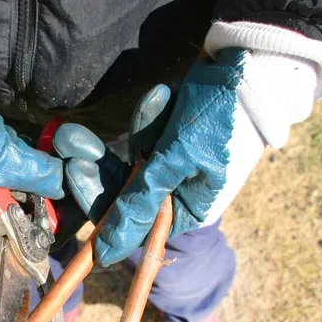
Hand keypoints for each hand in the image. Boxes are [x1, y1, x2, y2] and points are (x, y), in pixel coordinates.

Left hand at [55, 41, 321, 266]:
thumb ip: (140, 202)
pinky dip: (149, 118)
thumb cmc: (220, 119)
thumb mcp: (178, 161)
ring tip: (126, 113)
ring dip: (124, 137)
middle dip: (98, 166)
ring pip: (129, 162)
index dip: (100, 204)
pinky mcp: (169, 141)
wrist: (250, 68)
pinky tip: (163, 98)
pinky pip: (144, 136)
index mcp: (185, 211)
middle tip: (71, 142)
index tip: (73, 178)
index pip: (132, 223)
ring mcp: (172, 167)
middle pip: (124, 192)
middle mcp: (177, 194)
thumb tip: (106, 253)